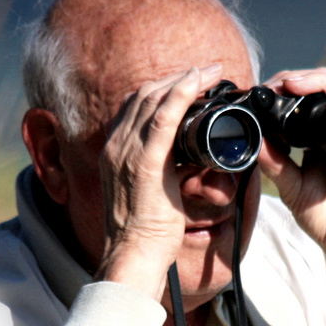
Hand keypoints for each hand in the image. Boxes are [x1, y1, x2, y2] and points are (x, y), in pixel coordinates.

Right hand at [95, 62, 224, 299]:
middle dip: (176, 77)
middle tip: (206, 70)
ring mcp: (127, 153)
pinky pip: (162, 119)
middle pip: (143, 96)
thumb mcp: (152, 192)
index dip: (162, 89)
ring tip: (210, 70)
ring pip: (153, 100)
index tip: (189, 82)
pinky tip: (197, 81)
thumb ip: (165, 170)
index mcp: (115, 152)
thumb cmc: (147, 232)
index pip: (135, 107)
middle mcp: (116, 147)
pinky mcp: (145, 163)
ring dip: (184, 79)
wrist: (134, 255)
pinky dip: (181, 94)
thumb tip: (189, 162)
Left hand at [255, 61, 325, 305]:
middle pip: (323, 88)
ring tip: (296, 83)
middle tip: (277, 85)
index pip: (305, 98)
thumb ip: (273, 161)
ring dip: (320, 80)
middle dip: (298, 80)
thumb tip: (252, 136)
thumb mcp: (291, 185)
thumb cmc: (324, 215)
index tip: (263, 90)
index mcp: (319, 136)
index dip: (285, 88)